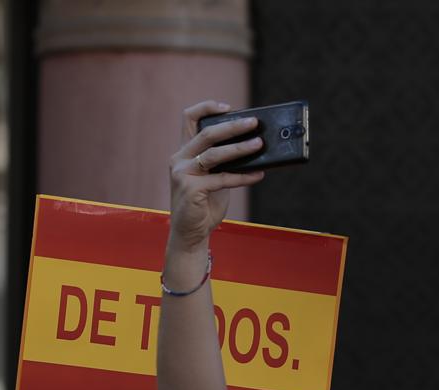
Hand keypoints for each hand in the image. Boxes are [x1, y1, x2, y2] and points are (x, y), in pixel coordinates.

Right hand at [167, 101, 264, 254]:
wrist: (191, 232)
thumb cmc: (204, 203)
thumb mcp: (214, 177)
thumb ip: (224, 162)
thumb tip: (254, 146)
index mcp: (183, 152)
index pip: (188, 119)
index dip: (207, 108)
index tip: (228, 107)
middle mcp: (179, 159)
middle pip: (206, 133)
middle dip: (232, 126)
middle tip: (254, 123)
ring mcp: (182, 173)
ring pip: (214, 154)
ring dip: (240, 148)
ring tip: (259, 144)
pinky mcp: (191, 189)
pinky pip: (223, 179)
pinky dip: (244, 176)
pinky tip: (259, 175)